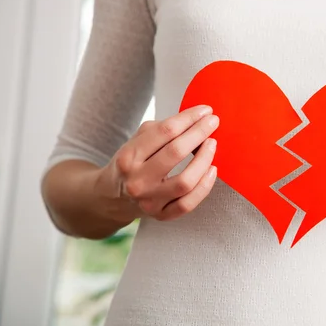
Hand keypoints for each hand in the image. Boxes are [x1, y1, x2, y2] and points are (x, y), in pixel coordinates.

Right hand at [95, 105, 219, 221]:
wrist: (112, 196)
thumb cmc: (132, 162)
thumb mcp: (136, 141)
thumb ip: (162, 130)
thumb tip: (197, 119)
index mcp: (129, 156)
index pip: (165, 131)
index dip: (189, 118)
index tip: (205, 110)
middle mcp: (137, 180)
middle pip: (176, 153)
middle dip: (199, 133)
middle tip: (213, 122)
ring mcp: (149, 201)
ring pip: (185, 181)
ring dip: (204, 160)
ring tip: (212, 144)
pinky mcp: (160, 216)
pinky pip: (188, 204)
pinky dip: (204, 186)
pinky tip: (211, 170)